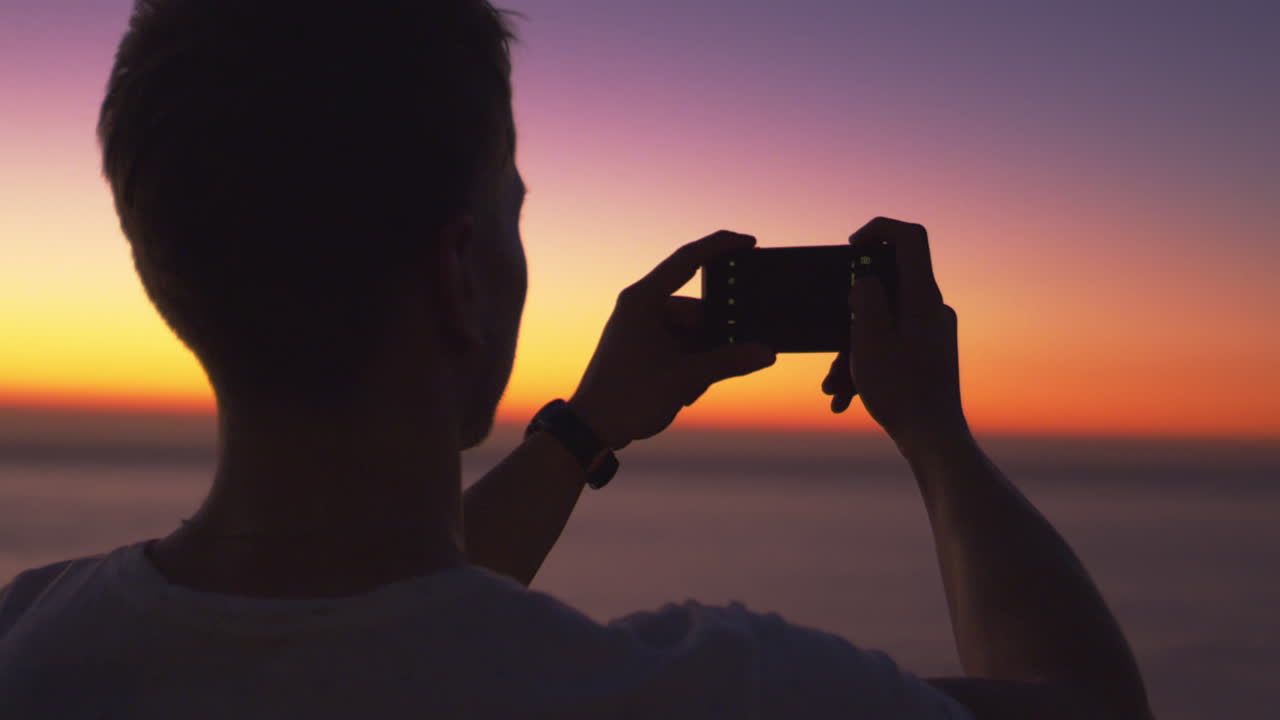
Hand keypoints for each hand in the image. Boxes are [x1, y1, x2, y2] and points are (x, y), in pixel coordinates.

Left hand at [569, 231, 776, 449]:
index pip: (687, 259)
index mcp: (644, 300)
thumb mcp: (685, 378)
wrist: (592, 428)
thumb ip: (729, 362)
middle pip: (696, 310)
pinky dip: (689, 366)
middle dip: (712, 340)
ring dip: (700, 360)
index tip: (750, 242)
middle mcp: (641, 307)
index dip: (720, 246)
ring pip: (691, 333)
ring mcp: (641, 327)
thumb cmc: (627, 397)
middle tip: (713, 368)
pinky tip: (683, 391)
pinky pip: (679, 346)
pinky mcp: (643, 346)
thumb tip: (765, 353)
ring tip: (688, 388)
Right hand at [821, 218, 967, 451]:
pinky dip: (865, 365)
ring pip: (882, 323)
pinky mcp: (927, 354)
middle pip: (885, 287)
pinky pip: (889, 346)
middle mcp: (931, 308)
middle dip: (849, 315)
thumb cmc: (902, 391)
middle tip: (831, 341)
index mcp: (922, 297)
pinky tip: (844, 397)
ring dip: (851, 350)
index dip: (878, 230)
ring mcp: (931, 332)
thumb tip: (865, 281)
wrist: (933, 439)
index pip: (910, 238)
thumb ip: (866, 298)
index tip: (851, 247)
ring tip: (833, 386)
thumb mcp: (869, 339)